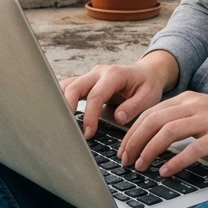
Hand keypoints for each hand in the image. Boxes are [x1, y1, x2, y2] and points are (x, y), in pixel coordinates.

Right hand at [59, 50, 179, 138]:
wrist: (146, 73)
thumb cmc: (147, 85)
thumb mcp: (149, 96)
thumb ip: (134, 107)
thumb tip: (118, 118)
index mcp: (114, 75)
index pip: (95, 96)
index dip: (90, 116)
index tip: (88, 134)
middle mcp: (98, 72)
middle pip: (74, 87)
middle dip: (67, 108)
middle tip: (67, 130)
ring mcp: (90, 76)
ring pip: (67, 85)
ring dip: (60, 103)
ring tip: (59, 123)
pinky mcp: (86, 82)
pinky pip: (69, 88)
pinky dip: (62, 100)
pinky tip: (60, 115)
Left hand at [117, 91, 207, 176]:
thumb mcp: (203, 114)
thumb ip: (181, 121)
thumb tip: (154, 140)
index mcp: (187, 100)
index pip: (150, 113)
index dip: (132, 132)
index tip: (123, 150)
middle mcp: (194, 105)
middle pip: (154, 120)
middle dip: (134, 142)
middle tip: (125, 161)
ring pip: (168, 131)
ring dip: (150, 150)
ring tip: (141, 166)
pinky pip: (193, 148)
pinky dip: (176, 161)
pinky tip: (166, 172)